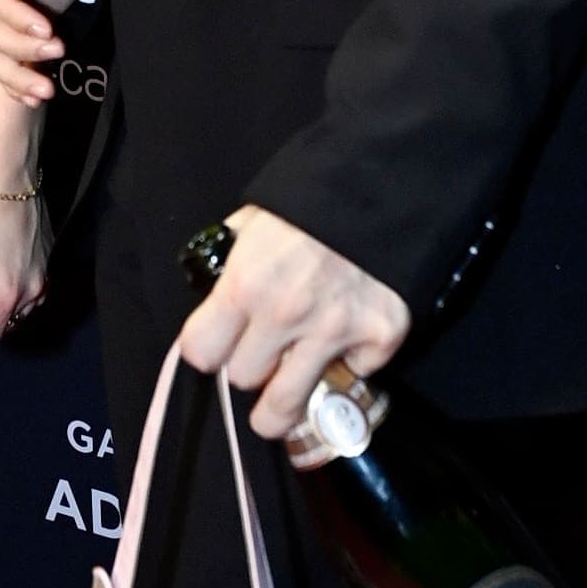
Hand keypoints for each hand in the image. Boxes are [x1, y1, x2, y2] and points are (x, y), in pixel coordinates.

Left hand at [176, 203, 410, 450]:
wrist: (386, 182)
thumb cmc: (312, 199)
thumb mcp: (254, 219)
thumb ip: (230, 257)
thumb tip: (212, 284)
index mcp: (244, 284)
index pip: (200, 352)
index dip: (207, 349)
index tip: (216, 346)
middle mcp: (285, 316)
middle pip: (244, 379)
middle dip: (249, 367)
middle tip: (262, 352)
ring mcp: (335, 332)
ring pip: (287, 405)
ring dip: (281, 404)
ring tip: (279, 404)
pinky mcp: (379, 338)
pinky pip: (353, 375)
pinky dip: (350, 364)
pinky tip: (349, 341)